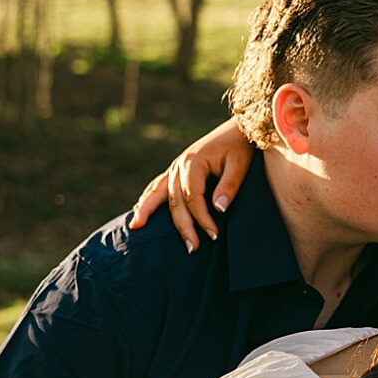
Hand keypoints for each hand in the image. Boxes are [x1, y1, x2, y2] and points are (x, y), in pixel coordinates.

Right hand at [126, 117, 254, 251]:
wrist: (237, 129)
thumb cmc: (240, 147)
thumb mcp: (240, 165)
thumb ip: (229, 186)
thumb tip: (219, 209)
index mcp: (193, 162)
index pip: (193, 198)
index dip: (202, 218)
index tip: (214, 235)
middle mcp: (179, 165)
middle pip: (174, 201)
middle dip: (182, 226)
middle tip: (192, 248)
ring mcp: (174, 167)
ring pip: (157, 193)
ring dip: (147, 211)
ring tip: (137, 228)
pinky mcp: (175, 171)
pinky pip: (157, 187)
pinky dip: (147, 199)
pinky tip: (139, 211)